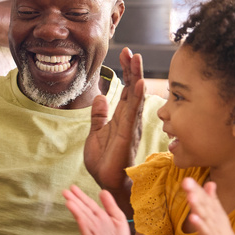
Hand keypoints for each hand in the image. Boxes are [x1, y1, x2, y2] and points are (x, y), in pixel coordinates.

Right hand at [62, 185, 131, 234]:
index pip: (89, 203)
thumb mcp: (118, 217)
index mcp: (100, 215)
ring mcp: (92, 231)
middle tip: (64, 191)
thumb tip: (102, 191)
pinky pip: (87, 231)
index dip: (81, 195)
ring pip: (83, 218)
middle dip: (74, 200)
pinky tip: (78, 217)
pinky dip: (83, 224)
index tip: (72, 187)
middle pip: (83, 209)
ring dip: (76, 210)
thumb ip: (110, 205)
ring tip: (68, 201)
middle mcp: (94, 221)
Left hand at [84, 48, 145, 190]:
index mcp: (121, 118)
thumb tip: (99, 97)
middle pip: (133, 90)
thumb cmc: (104, 162)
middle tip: (131, 52)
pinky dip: (136, 98)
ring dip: (135, 78)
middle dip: (132, 70)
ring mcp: (130, 127)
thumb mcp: (96, 134)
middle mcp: (129, 120)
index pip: (126, 91)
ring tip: (136, 60)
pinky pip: (132, 113)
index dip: (126, 73)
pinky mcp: (126, 136)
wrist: (106, 182)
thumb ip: (99, 116)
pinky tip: (139, 84)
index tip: (124, 55)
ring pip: (134, 98)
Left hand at [183, 178, 234, 234]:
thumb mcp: (216, 214)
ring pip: (205, 215)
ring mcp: (214, 228)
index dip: (197, 188)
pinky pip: (204, 231)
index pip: (205, 197)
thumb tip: (210, 182)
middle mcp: (215, 217)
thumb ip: (211, 199)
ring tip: (190, 196)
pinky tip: (192, 217)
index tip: (187, 178)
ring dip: (197, 205)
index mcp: (215, 210)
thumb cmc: (220, 232)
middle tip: (187, 181)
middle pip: (205, 203)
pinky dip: (199, 224)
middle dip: (196, 192)